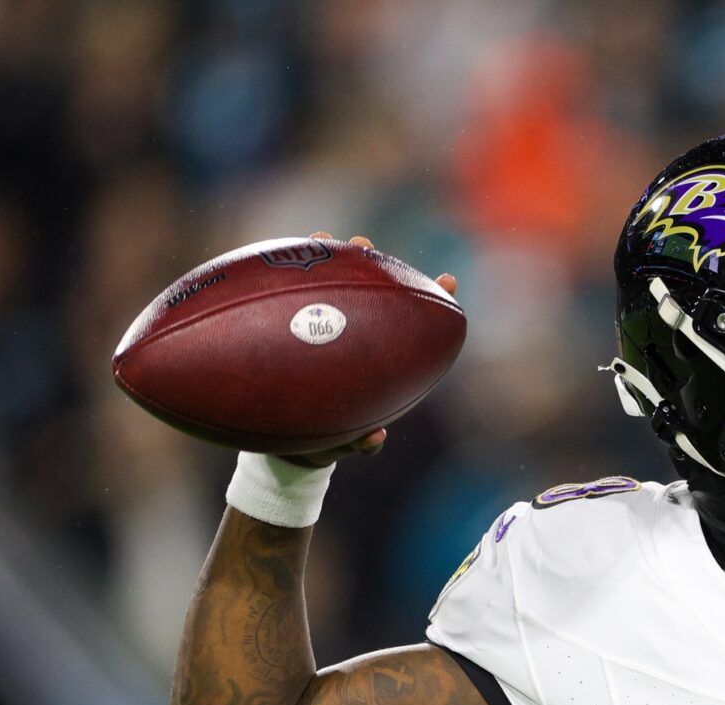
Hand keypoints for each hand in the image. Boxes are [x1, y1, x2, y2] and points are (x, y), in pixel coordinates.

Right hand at [282, 233, 459, 467]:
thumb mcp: (345, 443)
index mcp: (382, 358)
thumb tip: (374, 439)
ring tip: (321, 237)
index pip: (411, 323)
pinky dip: (283, 283)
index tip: (449, 280)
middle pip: (371, 293)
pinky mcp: (292, 330)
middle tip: (363, 243)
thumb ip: (359, 443)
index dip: (433, 299)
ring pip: (330, 288)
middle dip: (371, 264)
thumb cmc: (329, 439)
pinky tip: (275, 261)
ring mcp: (325, 330)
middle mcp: (357, 336)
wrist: (289, 447)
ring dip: (327, 259)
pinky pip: (288, 304)